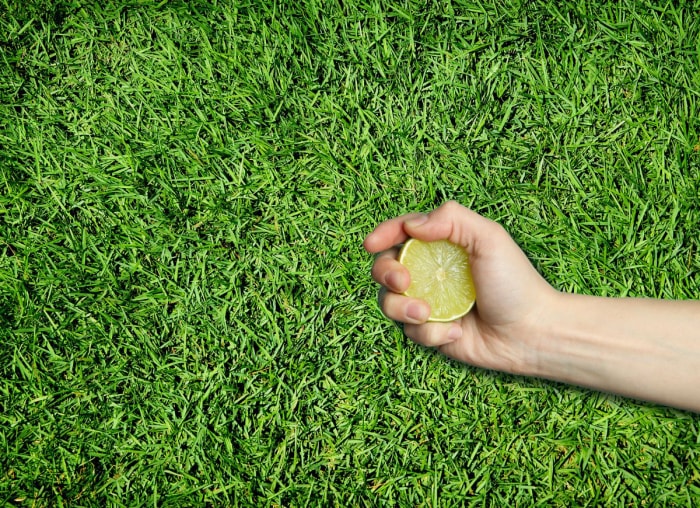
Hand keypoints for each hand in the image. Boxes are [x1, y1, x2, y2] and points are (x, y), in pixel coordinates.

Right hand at [363, 201, 557, 375]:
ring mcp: (428, 302)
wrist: (530, 333)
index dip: (382, 234)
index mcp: (442, 245)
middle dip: (385, 273)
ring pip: (389, 302)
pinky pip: (410, 332)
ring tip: (428, 314)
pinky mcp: (431, 331)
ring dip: (402, 308)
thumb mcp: (489, 238)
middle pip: (385, 267)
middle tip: (403, 282)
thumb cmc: (514, 282)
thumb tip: (412, 225)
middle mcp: (430, 272)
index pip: (402, 232)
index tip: (371, 243)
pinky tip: (457, 331)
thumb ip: (452, 219)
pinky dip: (430, 333)